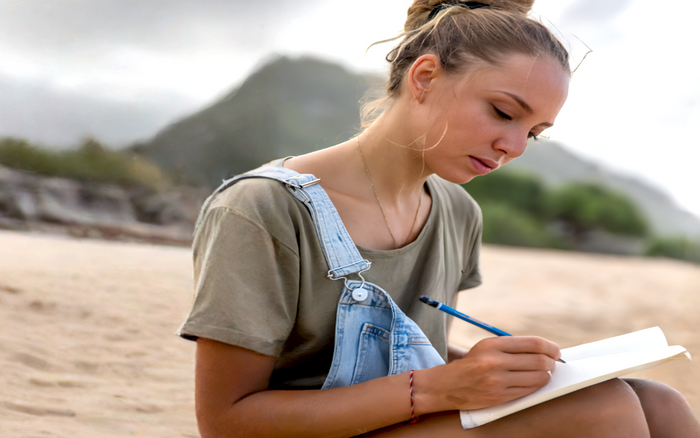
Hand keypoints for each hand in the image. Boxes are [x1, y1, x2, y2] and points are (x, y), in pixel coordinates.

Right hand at [419, 336, 560, 411]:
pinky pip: (528, 390)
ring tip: (543, 373)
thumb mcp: (487, 347)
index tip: (556, 351)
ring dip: (546, 376)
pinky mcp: (499, 396)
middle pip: (539, 361)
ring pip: (538, 378)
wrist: (448, 385)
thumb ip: (513, 347)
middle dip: (552, 363)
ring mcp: (497, 381)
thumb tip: (545, 349)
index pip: (533, 344)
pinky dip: (536, 386)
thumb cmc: (473, 363)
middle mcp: (495, 362)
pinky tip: (533, 382)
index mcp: (493, 344)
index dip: (550, 347)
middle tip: (553, 364)